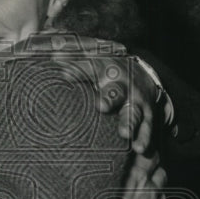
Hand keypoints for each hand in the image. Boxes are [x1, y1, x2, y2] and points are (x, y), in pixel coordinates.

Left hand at [47, 33, 158, 153]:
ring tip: (125, 135)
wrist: (142, 76)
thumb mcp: (91, 59)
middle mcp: (121, 85)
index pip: (90, 68)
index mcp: (104, 69)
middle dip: (110, 97)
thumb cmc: (105, 71)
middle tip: (101, 105)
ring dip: (129, 123)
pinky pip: (147, 128)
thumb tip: (52, 49)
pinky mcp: (148, 116)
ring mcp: (136, 101)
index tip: (65, 74)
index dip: (79, 69)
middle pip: (116, 91)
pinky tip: (141, 149)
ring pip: (133, 112)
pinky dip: (145, 138)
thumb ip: (72, 56)